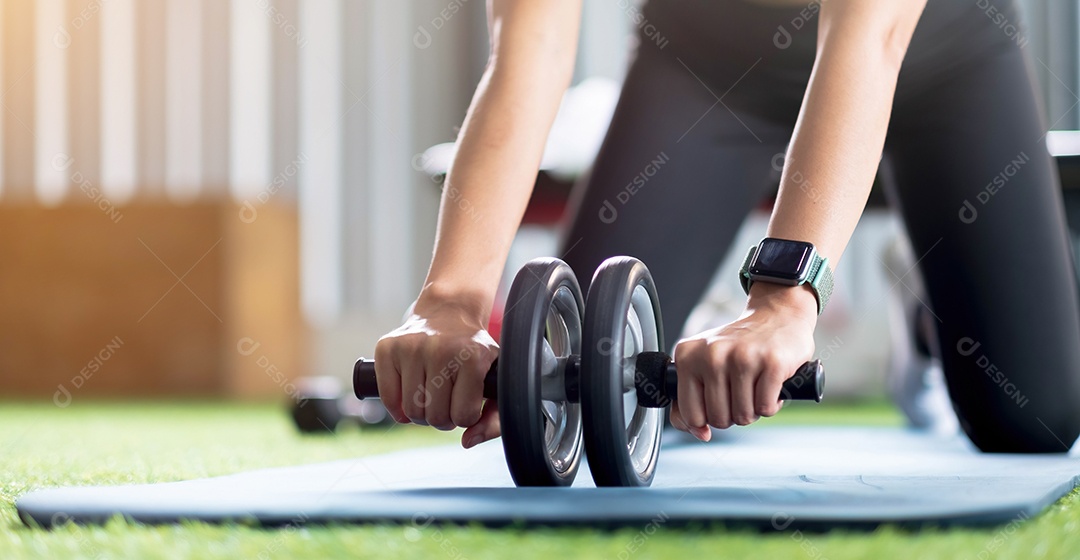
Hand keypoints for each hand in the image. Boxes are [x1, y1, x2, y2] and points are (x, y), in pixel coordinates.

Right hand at [373, 295, 499, 448]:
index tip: (465, 402)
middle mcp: (441, 350)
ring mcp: (411, 347)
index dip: (464, 417)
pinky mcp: (388, 347)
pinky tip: (409, 396)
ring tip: (430, 397)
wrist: (449, 313)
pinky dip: (397, 407)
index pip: (463, 417)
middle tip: (446, 402)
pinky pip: (388, 398)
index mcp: (472, 357)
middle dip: (442, 418)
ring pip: (411, 412)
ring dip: (421, 414)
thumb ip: (494, 418)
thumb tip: (467, 442)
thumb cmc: (473, 352)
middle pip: (435, 417)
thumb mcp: (495, 379)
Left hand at [670, 283, 816, 441]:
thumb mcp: (704, 364)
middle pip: (719, 419)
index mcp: (688, 356)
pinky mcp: (772, 362)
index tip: (718, 405)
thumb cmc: (739, 346)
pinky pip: (766, 408)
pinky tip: (770, 386)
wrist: (776, 315)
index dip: (706, 420)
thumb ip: (690, 400)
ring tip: (755, 388)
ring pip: (743, 416)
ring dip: (753, 410)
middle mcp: (712, 354)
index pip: (690, 414)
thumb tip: (700, 434)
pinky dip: (771, 405)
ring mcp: (742, 357)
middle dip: (733, 415)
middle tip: (741, 393)